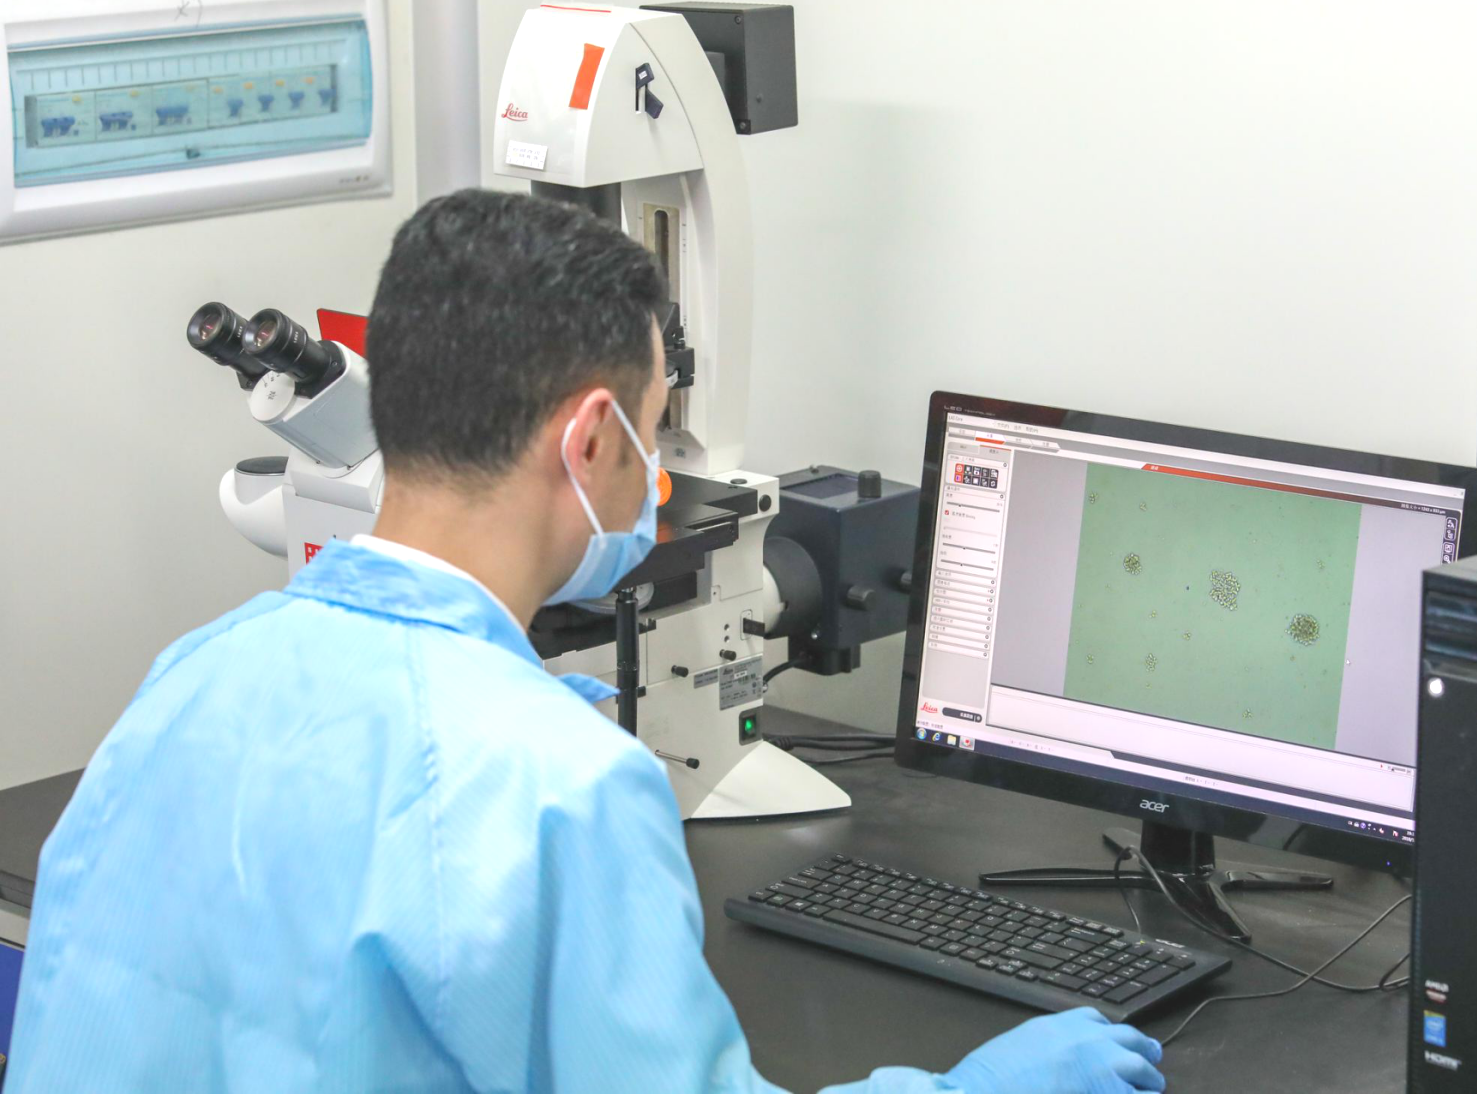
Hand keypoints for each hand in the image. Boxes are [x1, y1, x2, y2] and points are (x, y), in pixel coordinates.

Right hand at [944, 1007, 1165, 1093]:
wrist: (991, 1092)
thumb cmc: (996, 1077)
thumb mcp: (1020, 1048)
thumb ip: (1043, 1050)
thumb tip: (1055, 1065)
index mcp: (1062, 1026)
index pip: (1096, 1019)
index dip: (1109, 1033)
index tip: (1113, 1040)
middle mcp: (1089, 1041)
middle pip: (1129, 1039)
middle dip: (1143, 1048)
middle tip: (1152, 1055)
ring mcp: (1105, 1069)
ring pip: (1142, 1068)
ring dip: (1150, 1078)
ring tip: (1155, 1085)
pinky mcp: (1113, 1093)